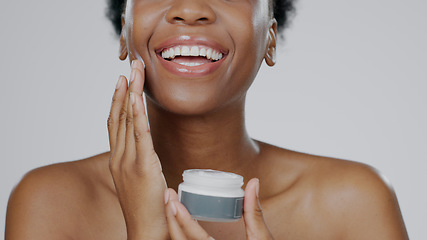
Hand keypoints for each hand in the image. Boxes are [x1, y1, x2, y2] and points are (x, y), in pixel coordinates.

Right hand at [108, 60, 167, 239]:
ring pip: (127, 121)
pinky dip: (137, 114)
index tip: (122, 81)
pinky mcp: (142, 167)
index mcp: (117, 159)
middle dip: (125, 89)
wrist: (145, 230)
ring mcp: (128, 161)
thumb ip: (141, 161)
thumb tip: (148, 150)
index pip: (115, 123)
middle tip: (131, 66)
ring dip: (131, 94)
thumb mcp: (140, 179)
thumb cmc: (146, 206)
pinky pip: (139, 135)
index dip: (117, 100)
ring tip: (134, 73)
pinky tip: (137, 98)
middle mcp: (119, 157)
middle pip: (120, 116)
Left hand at [165, 178, 273, 239]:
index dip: (182, 220)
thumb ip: (254, 212)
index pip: (195, 238)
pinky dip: (180, 234)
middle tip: (168, 196)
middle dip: (171, 219)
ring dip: (173, 226)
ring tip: (170, 204)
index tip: (173, 201)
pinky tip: (177, 220)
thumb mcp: (261, 238)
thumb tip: (253, 182)